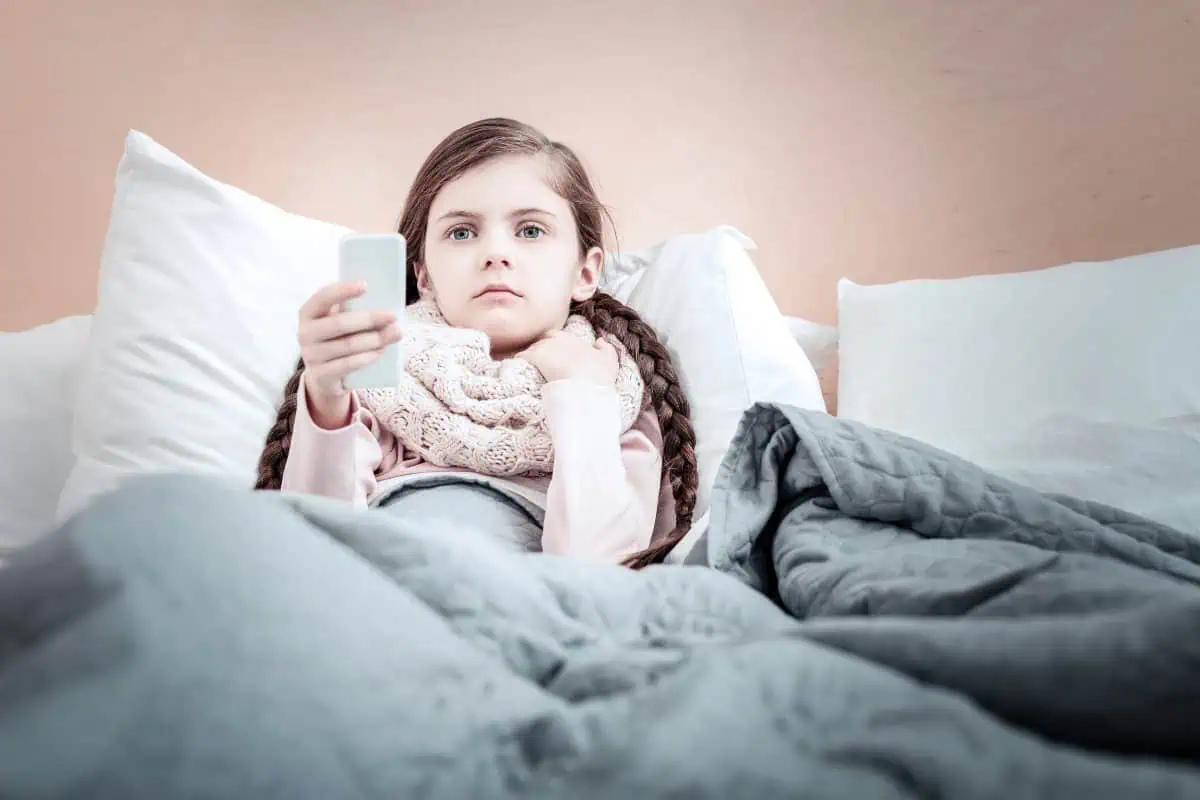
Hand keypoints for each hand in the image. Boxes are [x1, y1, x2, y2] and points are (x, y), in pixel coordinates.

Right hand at [298, 281, 401, 427]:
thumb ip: (352, 310)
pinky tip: (380, 351)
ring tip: (394, 334)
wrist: (324, 377)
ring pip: (347, 345)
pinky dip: (366, 357)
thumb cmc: (337, 340)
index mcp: (308, 313)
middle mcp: (305, 333)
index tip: (365, 285)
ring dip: (374, 339)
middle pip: (339, 323)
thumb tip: (385, 303)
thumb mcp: (338, 322)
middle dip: (369, 318)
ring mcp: (311, 356)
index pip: (322, 297)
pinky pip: (347, 365)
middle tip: (392, 315)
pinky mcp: (321, 375)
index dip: (342, 291)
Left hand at [519, 330, 618, 385]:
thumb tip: (600, 340)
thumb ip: (606, 347)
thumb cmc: (599, 375)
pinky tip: (519, 370)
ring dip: (530, 357)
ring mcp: (544, 348)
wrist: (585, 388)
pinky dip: (520, 362)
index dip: (552, 344)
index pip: (555, 336)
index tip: (553, 355)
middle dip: (539, 350)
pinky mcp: (534, 358)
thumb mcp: (610, 360)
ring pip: (531, 349)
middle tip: (540, 363)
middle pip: (541, 341)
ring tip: (530, 369)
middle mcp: (556, 340)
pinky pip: (521, 356)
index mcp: (572, 339)